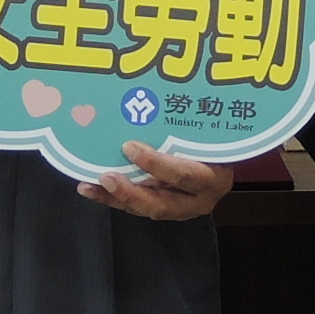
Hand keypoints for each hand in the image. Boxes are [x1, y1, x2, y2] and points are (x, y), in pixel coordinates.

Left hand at [81, 139, 234, 221]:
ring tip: (88, 186)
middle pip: (162, 204)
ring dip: (115, 198)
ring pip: (145, 208)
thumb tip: (147, 105)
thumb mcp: (205, 132)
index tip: (130, 147)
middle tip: (106, 177)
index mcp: (213, 178)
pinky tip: (92, 188)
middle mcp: (199, 200)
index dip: (157, 165)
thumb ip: (182, 130)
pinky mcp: (165, 208)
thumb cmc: (214, 137)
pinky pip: (137, 207)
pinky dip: (113, 198)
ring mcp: (181, 208)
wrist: (226, 154)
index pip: (184, 175)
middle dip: (131, 193)